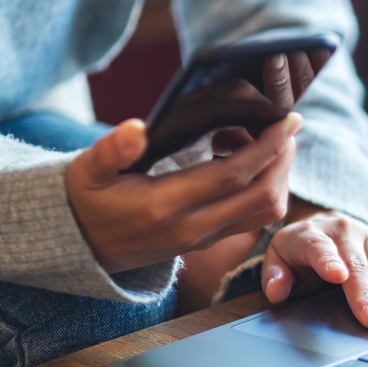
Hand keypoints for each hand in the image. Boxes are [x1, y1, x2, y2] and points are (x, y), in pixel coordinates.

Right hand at [66, 114, 300, 273]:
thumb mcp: (86, 171)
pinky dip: (266, 188)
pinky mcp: (209, 241)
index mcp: (165, 206)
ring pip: (265, 211)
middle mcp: (193, 228)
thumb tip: (136, 127)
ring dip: (278, 174)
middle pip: (263, 196)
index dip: (266, 146)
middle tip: (285, 126)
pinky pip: (254, 218)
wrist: (81, 247)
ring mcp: (205, 238)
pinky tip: (246, 159)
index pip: (233, 175)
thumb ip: (110, 150)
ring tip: (264, 140)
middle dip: (283, 159)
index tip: (286, 120)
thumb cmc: (85, 200)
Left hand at [261, 200, 367, 328]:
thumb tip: (277, 291)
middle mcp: (343, 231)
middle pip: (356, 264)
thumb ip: (274, 275)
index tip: (337, 276)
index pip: (319, 247)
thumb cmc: (300, 251)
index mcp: (311, 234)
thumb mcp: (279, 259)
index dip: (328, 260)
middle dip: (366, 294)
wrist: (323, 225)